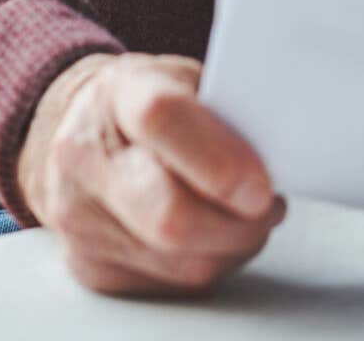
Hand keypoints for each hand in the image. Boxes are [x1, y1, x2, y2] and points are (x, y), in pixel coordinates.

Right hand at [16, 52, 285, 295]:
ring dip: (233, 246)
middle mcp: (87, 158)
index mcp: (119, 94)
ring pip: (184, 263)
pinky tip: (213, 237)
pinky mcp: (92, 267)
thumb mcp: (187, 79)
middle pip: (169, 216)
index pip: (161, 119)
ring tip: (246, 218)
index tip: (261, 186)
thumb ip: (228, 110)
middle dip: (238, 224)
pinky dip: (209, 263)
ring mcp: (82, 218)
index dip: (219, 158)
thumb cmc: (149, 105)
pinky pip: (174, 285)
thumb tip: (281, 159)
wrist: (83, 134)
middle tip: (265, 207)